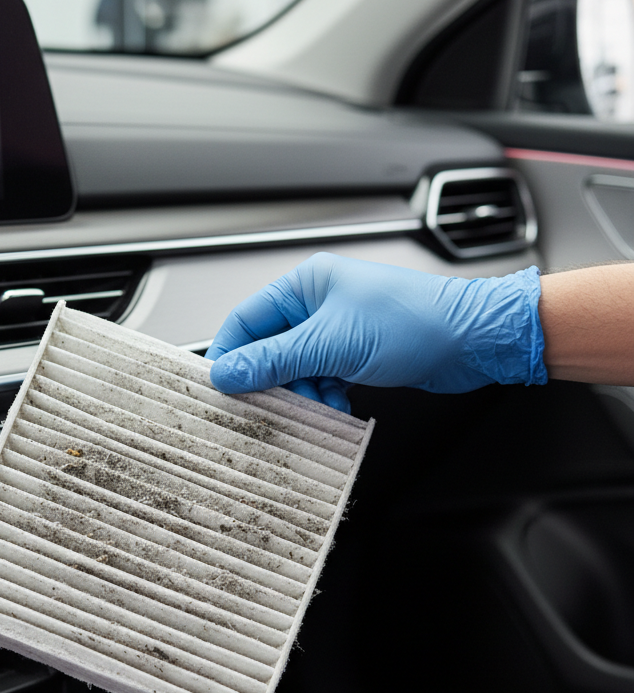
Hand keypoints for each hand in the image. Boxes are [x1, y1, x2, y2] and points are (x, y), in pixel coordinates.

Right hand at [205, 252, 546, 412]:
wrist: (475, 339)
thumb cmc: (415, 322)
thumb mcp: (332, 344)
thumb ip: (274, 360)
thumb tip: (227, 372)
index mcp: (305, 285)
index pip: (245, 320)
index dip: (229, 355)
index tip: (218, 387)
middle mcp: (317, 304)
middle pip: (269, 349)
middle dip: (270, 381)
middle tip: (263, 407)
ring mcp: (337, 329)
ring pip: (295, 369)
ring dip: (301, 394)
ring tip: (314, 406)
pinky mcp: (355, 353)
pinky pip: (321, 378)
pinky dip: (324, 397)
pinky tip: (336, 406)